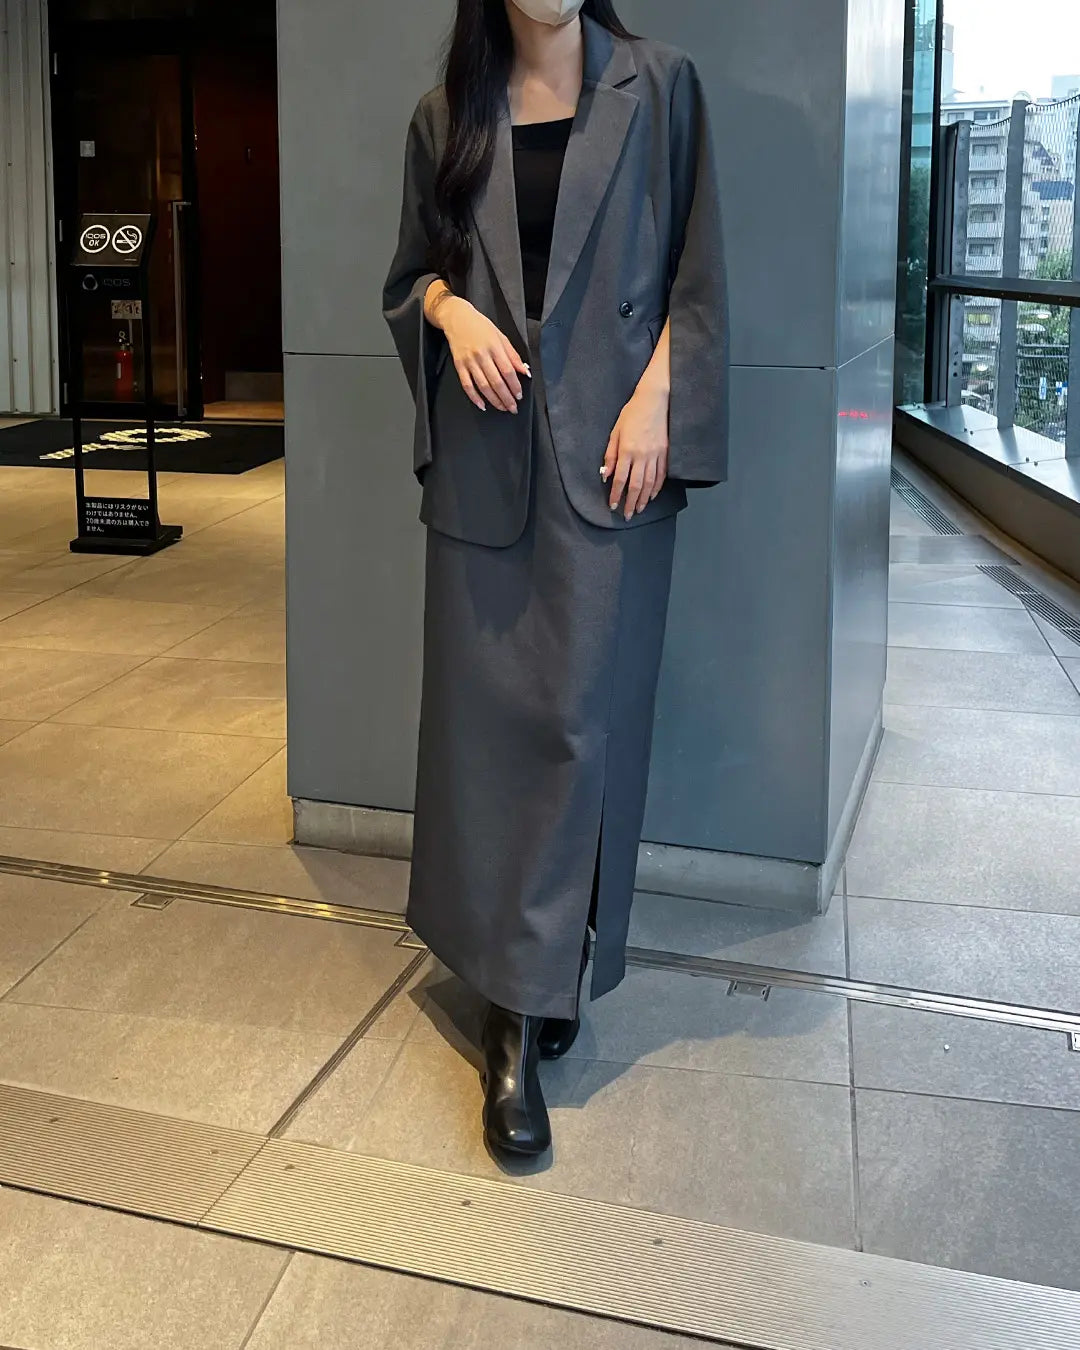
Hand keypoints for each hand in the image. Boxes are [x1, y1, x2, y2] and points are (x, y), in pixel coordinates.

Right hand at [437, 295, 530, 412]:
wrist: (457, 318)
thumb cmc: (480, 326)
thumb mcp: (501, 336)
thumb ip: (513, 355)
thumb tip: (525, 371)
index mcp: (495, 347)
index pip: (508, 371)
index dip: (515, 385)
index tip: (519, 395)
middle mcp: (482, 355)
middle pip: (496, 382)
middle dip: (506, 398)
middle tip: (513, 408)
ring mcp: (469, 361)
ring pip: (483, 386)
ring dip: (494, 400)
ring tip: (502, 408)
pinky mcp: (459, 365)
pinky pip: (467, 385)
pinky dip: (474, 397)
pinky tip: (482, 405)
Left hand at [602, 382, 669, 519]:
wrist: (655, 400)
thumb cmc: (632, 413)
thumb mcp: (615, 431)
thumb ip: (610, 454)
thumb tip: (604, 474)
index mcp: (627, 450)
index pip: (620, 479)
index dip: (616, 494)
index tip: (613, 505)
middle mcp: (642, 455)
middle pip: (636, 485)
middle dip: (630, 502)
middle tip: (627, 515)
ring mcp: (656, 455)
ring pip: (650, 483)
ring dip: (643, 499)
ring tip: (638, 509)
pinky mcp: (666, 453)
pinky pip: (662, 475)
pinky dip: (657, 487)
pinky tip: (651, 495)